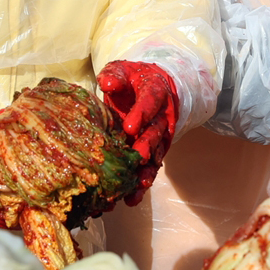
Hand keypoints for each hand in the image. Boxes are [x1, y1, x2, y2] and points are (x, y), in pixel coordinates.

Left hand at [98, 61, 177, 201]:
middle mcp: (162, 116)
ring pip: (156, 154)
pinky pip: (150, 168)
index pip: (150, 102)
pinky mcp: (155, 151)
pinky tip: (132, 198)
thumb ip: (115, 75)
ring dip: (148, 169)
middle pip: (156, 131)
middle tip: (137, 155)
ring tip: (138, 184)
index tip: (129, 126)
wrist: (151, 88)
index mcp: (155, 92)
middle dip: (147, 144)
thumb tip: (106, 83)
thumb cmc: (133, 80)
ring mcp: (160, 136)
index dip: (141, 114)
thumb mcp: (123, 71)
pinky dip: (142, 183)